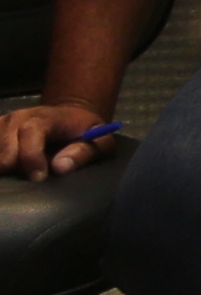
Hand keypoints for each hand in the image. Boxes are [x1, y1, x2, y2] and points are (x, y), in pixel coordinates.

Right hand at [0, 100, 120, 176]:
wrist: (69, 117)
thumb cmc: (83, 133)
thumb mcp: (98, 142)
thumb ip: (83, 153)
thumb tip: (60, 167)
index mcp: (47, 117)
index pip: (31, 131)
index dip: (31, 156)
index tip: (38, 178)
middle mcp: (21, 116)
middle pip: (7, 147)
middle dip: (17, 166)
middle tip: (31, 175)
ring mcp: (4, 122)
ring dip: (5, 166)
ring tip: (22, 169)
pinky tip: (10, 165)